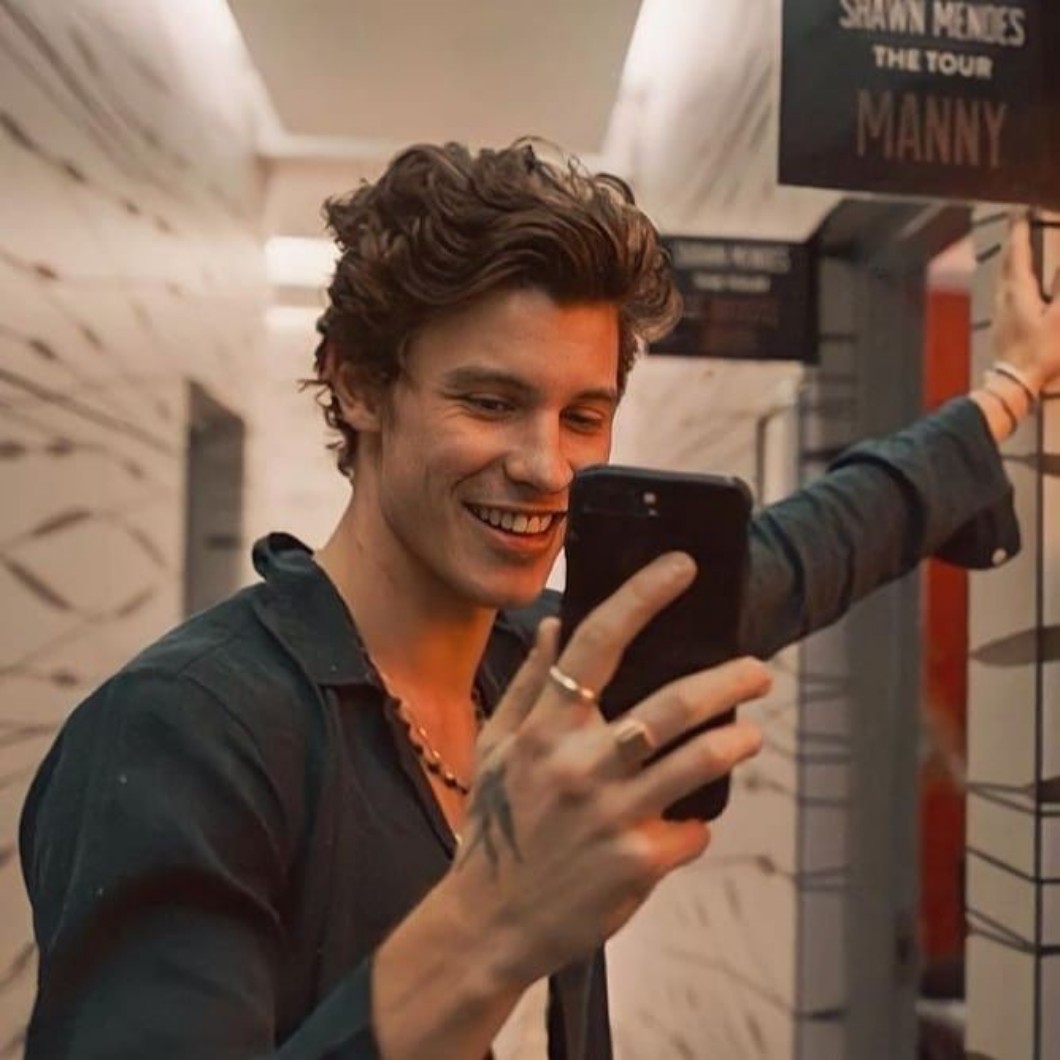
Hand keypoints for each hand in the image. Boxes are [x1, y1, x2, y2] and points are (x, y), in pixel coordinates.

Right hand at [372, 554, 768, 1058]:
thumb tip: (553, 625)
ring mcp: (613, 815)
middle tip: (757, 671)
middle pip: (672, 704)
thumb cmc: (495, 828)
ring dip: (735, 741)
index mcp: (546, 729)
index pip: (597, 642)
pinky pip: (689, 829)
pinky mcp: (637, 862)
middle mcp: (581, 764)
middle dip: (727, 680)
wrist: (488, 922)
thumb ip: (527, 685)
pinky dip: (694, 823)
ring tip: (749, 735)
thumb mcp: (497, 750)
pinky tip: (689, 822)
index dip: (643, 596)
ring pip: (697, 760)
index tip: (682, 567)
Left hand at [993, 213, 1059, 394]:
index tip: (1020, 211)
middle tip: (1018, 222)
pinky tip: (1019, 285)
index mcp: (1017, 291)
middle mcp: (1004, 298)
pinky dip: (1014, 279)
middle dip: (1014, 241)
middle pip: (1008, 262)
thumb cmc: (1038, 352)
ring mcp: (1001, 312)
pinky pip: (1007, 292)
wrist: (1012, 384)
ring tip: (1019, 248)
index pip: (1017, 253)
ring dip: (1013, 259)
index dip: (1019, 230)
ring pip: (1005, 278)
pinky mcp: (1003, 325)